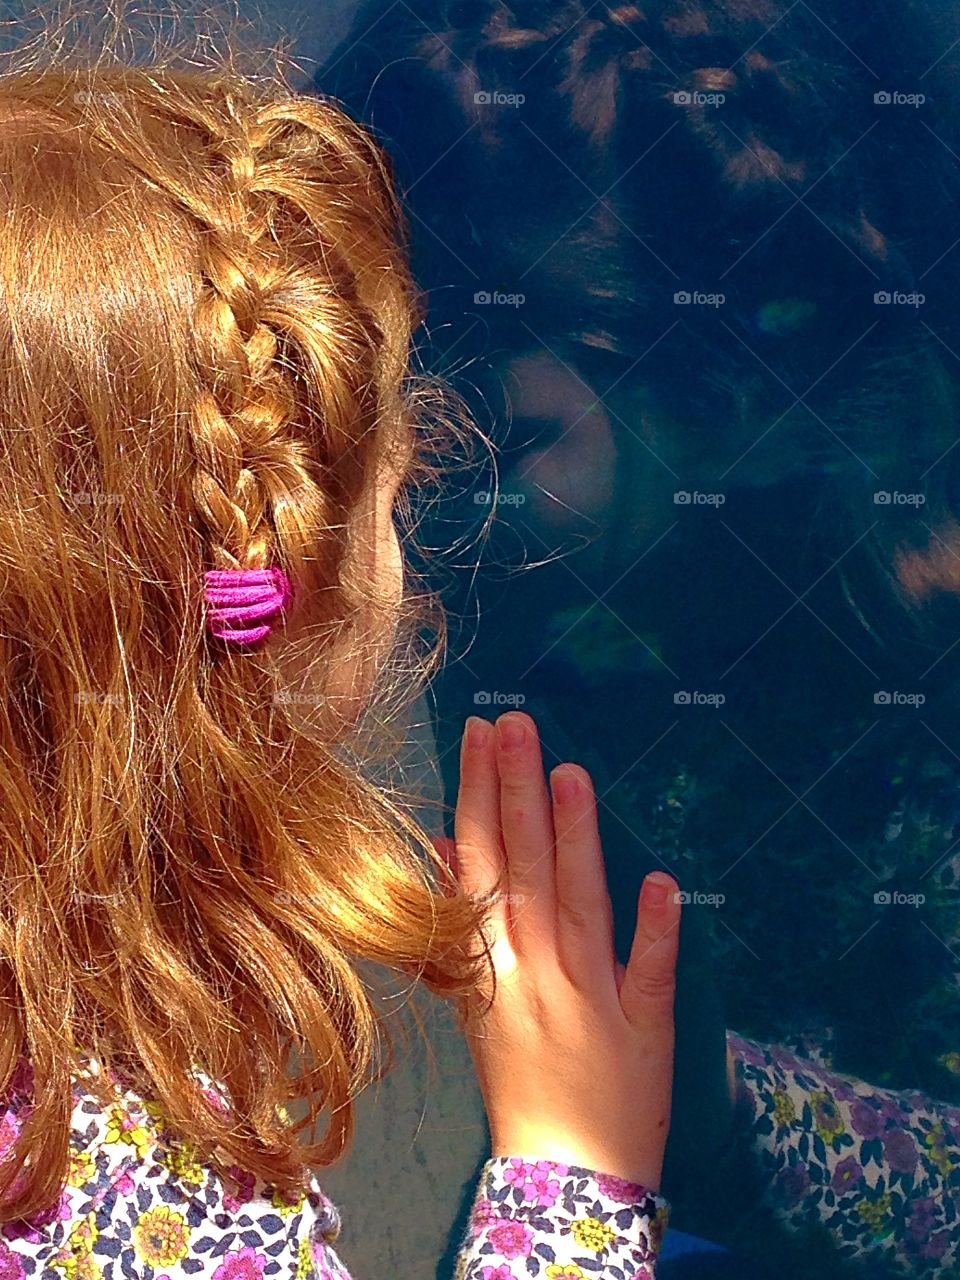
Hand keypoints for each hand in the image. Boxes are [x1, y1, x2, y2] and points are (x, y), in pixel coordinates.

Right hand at [441, 709, 680, 1190]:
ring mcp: (591, 1000)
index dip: (479, 798)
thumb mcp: (476, 1002)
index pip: (480, 867)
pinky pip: (649, 976)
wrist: (563, 1176)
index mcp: (491, 969)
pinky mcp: (643, 1028)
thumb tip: (448, 846)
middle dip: (517, 794)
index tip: (477, 736)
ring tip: (571, 773)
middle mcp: (536, 975)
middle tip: (514, 724)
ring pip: (580, 908)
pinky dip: (656, 932)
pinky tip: (664, 881)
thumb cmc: (519, 1081)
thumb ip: (464, 927)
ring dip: (577, 841)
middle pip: (524, 872)